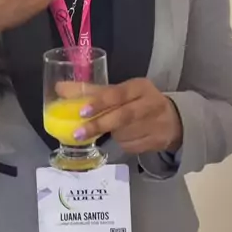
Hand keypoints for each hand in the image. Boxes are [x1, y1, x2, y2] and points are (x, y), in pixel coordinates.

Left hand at [57, 78, 182, 154]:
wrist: (171, 121)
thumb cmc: (137, 102)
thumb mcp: (119, 92)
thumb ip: (91, 91)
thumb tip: (59, 88)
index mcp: (139, 86)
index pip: (118, 93)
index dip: (99, 102)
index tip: (81, 111)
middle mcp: (150, 102)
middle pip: (122, 115)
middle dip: (99, 125)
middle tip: (78, 133)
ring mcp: (156, 123)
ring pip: (124, 133)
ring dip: (111, 135)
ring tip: (108, 131)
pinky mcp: (156, 141)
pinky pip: (130, 146)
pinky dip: (122, 144)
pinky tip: (124, 138)